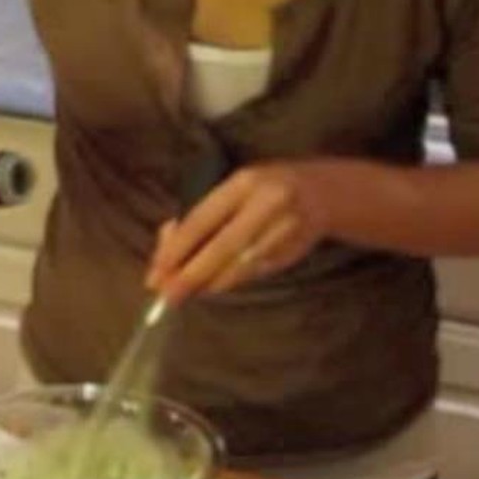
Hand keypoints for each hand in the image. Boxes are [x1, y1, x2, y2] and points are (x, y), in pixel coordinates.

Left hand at [145, 162, 326, 303]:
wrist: (320, 193)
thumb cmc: (262, 188)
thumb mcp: (232, 188)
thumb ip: (202, 213)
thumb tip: (167, 247)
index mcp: (244, 183)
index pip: (204, 218)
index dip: (178, 247)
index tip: (157, 268)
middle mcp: (266, 205)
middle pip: (222, 247)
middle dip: (191, 274)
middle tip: (166, 294)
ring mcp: (283, 231)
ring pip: (239, 265)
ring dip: (208, 283)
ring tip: (183, 294)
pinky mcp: (292, 253)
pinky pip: (253, 273)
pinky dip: (228, 282)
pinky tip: (210, 287)